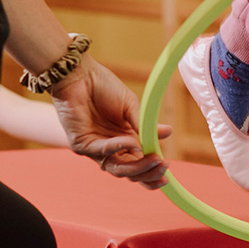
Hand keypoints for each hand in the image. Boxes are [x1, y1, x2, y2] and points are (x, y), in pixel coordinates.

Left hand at [53, 63, 171, 187]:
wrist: (81, 74)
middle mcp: (110, 149)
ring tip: (154, 157)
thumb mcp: (132, 107)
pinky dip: (119, 147)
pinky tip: (133, 142)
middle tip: (163, 165)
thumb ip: (145, 125)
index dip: (152, 172)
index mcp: (124, 141)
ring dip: (138, 166)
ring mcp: (95, 149)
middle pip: (129, 172)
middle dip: (148, 172)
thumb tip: (167, 133)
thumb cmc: (104, 87)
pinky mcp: (81, 145)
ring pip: (117, 169)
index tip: (167, 173)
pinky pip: (102, 152)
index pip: (138, 164)